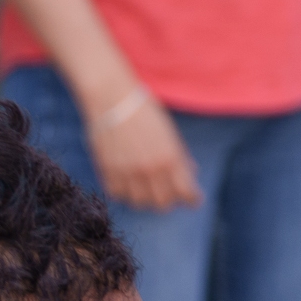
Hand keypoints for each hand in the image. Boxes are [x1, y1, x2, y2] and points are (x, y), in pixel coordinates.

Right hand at [89, 91, 203, 211]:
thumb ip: (180, 156)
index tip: (192, 199)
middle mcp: (149, 169)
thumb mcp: (169, 132)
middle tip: (168, 192)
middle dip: (169, 199)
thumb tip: (191, 174)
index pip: (186, 193)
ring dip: (145, 198)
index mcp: (169, 158)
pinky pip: (118, 194)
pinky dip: (124, 192)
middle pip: (163, 203)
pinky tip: (127, 184)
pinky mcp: (108, 170)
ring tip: (146, 189)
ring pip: (140, 202)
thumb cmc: (144, 110)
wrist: (111, 96)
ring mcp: (127, 172)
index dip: (192, 199)